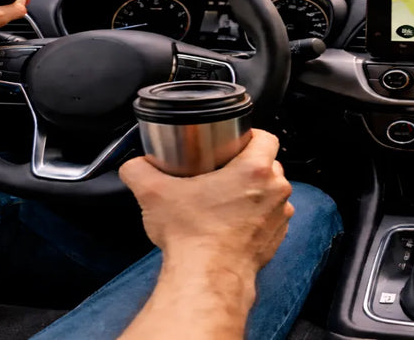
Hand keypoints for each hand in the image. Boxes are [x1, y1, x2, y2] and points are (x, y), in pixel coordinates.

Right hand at [119, 129, 293, 275]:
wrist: (207, 277)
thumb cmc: (191, 236)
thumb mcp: (154, 194)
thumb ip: (139, 171)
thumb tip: (134, 166)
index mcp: (255, 170)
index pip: (265, 138)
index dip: (249, 137)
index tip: (232, 144)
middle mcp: (275, 191)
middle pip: (268, 165)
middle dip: (248, 166)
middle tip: (222, 173)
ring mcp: (279, 216)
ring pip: (271, 192)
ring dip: (254, 193)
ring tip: (226, 200)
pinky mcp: (277, 237)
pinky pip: (270, 217)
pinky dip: (256, 217)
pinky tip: (233, 223)